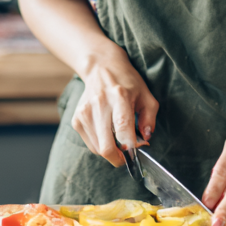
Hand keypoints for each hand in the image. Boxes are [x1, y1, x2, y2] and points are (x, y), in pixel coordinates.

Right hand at [71, 42, 158, 167]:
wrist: (101, 67)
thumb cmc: (127, 82)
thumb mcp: (146, 96)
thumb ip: (149, 119)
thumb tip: (145, 139)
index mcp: (120, 97)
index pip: (122, 129)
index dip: (130, 148)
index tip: (137, 152)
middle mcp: (99, 105)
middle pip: (106, 147)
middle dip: (119, 158)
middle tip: (128, 154)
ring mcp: (85, 113)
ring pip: (98, 149)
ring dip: (111, 151)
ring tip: (118, 138)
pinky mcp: (76, 119)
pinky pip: (91, 144)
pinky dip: (101, 144)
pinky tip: (107, 132)